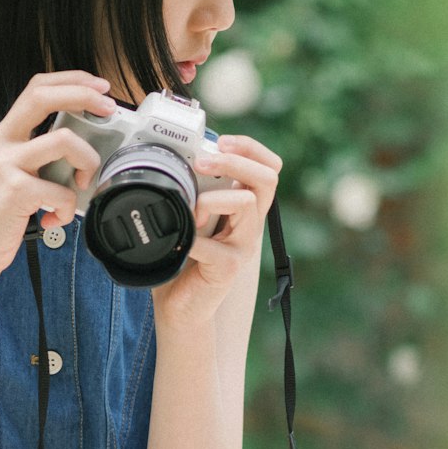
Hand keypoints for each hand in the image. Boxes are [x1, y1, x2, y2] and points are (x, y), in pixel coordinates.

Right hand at [0, 71, 116, 287]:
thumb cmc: (0, 216)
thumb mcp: (14, 174)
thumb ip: (39, 156)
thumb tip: (84, 145)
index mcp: (3, 135)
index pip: (35, 88)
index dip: (70, 80)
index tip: (99, 87)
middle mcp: (0, 143)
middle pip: (43, 97)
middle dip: (83, 95)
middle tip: (109, 109)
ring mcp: (6, 165)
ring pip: (64, 140)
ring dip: (88, 160)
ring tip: (82, 183)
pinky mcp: (15, 191)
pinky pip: (62, 190)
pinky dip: (68, 208)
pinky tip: (55, 219)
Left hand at [151, 134, 281, 328]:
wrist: (180, 306)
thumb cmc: (181, 259)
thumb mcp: (190, 216)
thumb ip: (193, 191)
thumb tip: (178, 156)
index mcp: (244, 207)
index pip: (269, 168)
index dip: (251, 148)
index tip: (221, 141)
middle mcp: (250, 224)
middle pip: (267, 178)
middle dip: (235, 161)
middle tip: (203, 163)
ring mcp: (243, 246)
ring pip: (245, 203)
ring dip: (212, 199)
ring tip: (191, 212)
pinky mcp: (229, 268)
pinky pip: (213, 244)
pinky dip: (190, 238)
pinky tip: (180, 243)